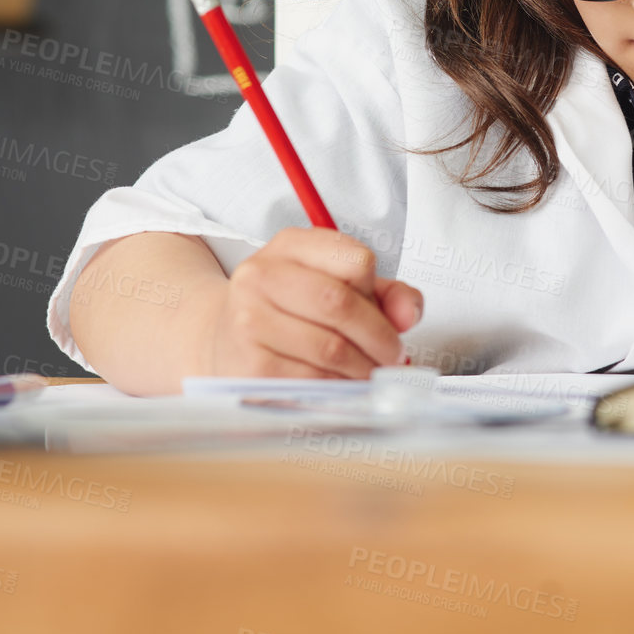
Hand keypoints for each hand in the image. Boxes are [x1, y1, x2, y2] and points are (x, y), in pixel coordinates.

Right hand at [206, 227, 422, 377]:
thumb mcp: (336, 286)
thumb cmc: (290, 312)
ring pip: (331, 348)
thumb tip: (408, 313)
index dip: (379, 294)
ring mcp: (249, 319)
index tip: (389, 317)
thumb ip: (386, 293)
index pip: (355, 260)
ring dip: (364, 368)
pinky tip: (341, 383)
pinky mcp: (249, 364)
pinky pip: (313, 380)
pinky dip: (340, 387)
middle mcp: (262, 275)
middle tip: (392, 355)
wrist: (225, 341)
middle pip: (341, 304)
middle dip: (380, 337)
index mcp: (290, 245)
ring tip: (369, 371)